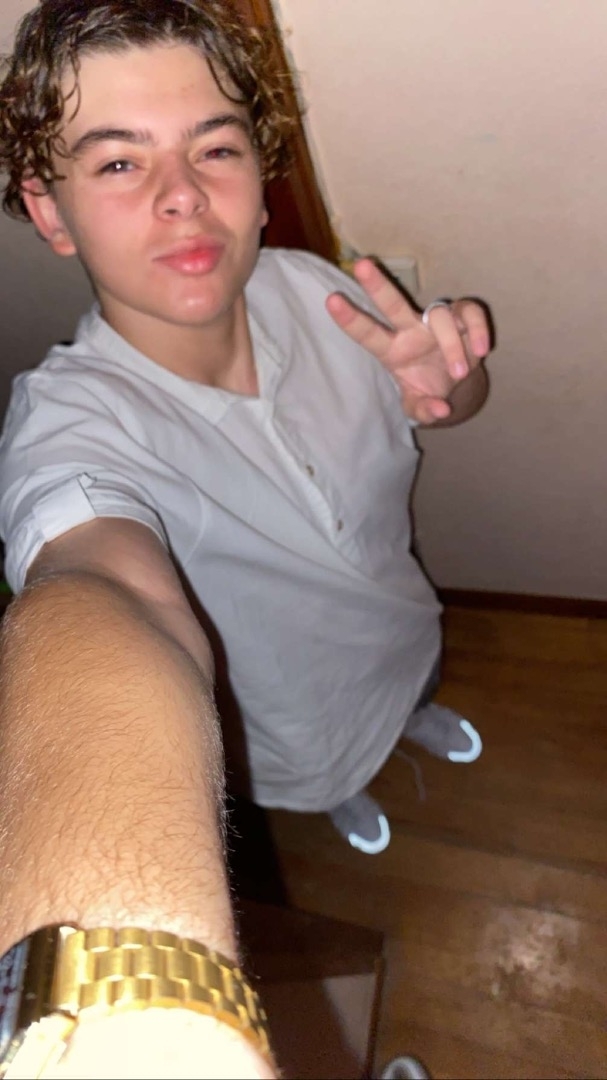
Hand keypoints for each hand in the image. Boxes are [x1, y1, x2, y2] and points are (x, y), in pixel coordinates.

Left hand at [326, 258, 489, 424]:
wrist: (456, 380)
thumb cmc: (428, 387)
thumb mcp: (420, 406)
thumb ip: (424, 410)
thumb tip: (440, 410)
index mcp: (392, 350)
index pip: (368, 334)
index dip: (351, 320)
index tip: (331, 301)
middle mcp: (411, 329)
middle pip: (392, 303)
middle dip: (377, 285)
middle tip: (361, 266)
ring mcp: (436, 320)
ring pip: (441, 318)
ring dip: (451, 347)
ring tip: (459, 373)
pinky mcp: (463, 316)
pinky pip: (471, 313)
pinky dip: (478, 330)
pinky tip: (482, 350)